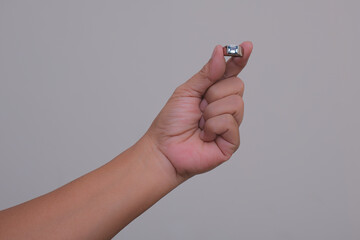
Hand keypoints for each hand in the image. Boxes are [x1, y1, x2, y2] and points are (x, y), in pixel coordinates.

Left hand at [146, 42, 252, 178]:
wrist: (164, 149)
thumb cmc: (172, 122)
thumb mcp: (187, 91)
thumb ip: (206, 74)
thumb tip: (221, 53)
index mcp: (214, 93)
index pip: (231, 73)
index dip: (239, 59)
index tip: (246, 46)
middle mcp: (225, 106)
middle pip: (237, 85)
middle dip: (214, 94)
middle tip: (199, 107)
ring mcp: (230, 124)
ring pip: (235, 103)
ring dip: (211, 112)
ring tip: (200, 124)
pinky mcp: (232, 141)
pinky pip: (230, 122)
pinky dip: (213, 127)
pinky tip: (205, 136)